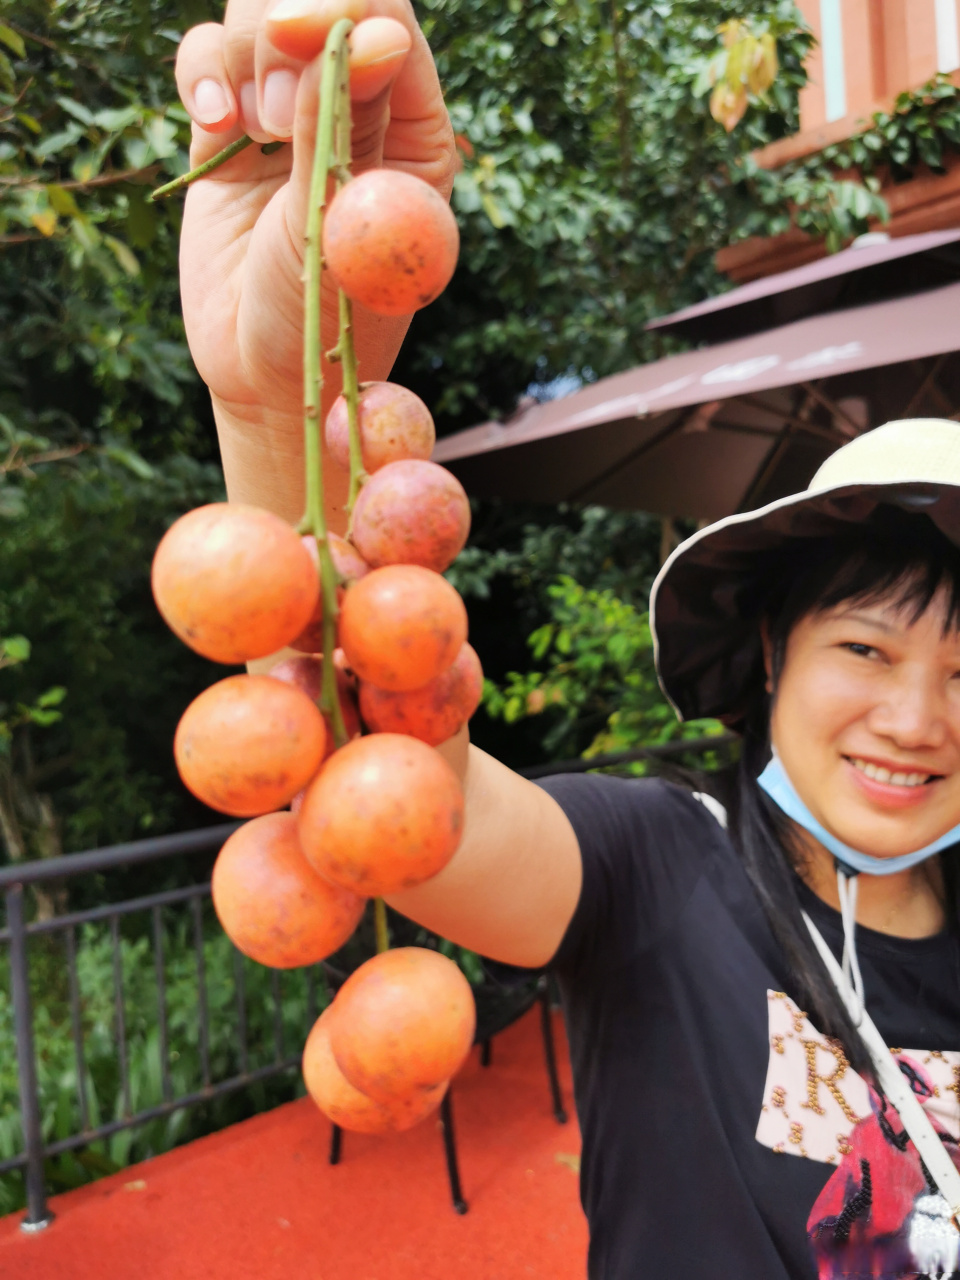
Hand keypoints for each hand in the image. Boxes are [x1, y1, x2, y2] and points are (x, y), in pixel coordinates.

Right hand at [174, 0, 455, 515]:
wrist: (266, 376)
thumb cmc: (323, 325)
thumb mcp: (336, 233)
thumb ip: (338, 130)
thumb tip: (375, 33)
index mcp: (414, 130)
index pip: (388, 20)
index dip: (343, 8)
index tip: (303, 33)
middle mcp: (357, 108)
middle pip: (320, 1)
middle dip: (286, 26)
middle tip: (270, 107)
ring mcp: (289, 112)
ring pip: (257, 12)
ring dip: (245, 55)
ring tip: (252, 134)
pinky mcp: (229, 127)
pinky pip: (207, 55)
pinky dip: (202, 73)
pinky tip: (213, 123)